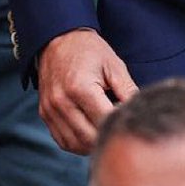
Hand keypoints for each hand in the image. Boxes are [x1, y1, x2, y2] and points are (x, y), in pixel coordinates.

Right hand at [37, 28, 137, 153]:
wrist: (59, 40)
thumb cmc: (89, 51)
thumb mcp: (114, 65)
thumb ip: (127, 90)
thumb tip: (139, 110)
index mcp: (80, 88)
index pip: (104, 120)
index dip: (120, 123)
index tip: (130, 119)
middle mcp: (61, 102)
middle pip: (89, 137)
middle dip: (107, 136)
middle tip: (120, 127)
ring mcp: (50, 111)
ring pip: (75, 144)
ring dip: (93, 144)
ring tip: (107, 131)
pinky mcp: (45, 115)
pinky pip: (62, 140)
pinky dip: (78, 143)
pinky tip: (91, 134)